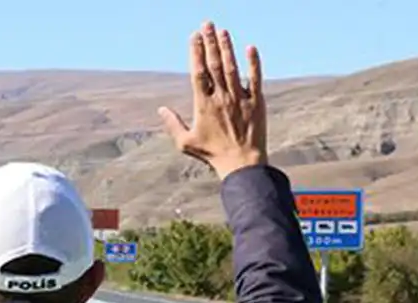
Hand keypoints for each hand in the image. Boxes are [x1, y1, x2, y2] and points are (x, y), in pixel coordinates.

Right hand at [158, 21, 267, 178]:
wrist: (241, 163)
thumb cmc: (211, 155)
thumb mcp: (185, 143)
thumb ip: (172, 124)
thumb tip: (161, 109)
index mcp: (203, 105)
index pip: (199, 73)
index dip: (196, 53)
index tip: (194, 37)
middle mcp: (222, 98)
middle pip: (214, 64)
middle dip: (210, 42)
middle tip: (207, 24)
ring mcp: (240, 98)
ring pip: (232, 67)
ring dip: (227, 47)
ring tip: (223, 31)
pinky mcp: (257, 102)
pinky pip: (255, 78)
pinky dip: (254, 62)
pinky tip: (250, 48)